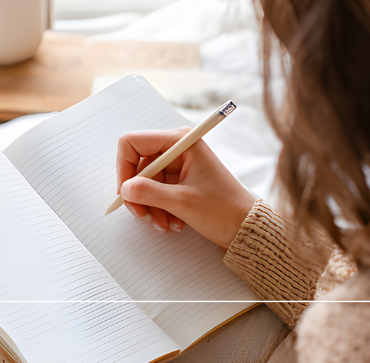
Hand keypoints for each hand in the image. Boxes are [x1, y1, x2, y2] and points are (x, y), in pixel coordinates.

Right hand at [116, 128, 255, 248]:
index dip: (124, 167)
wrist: (245, 228)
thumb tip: (124, 189)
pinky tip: (173, 222)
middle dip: (139, 194)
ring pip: (145, 183)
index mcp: (181, 142)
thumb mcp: (182, 202)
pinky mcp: (180, 181)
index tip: (125, 192)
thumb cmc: (224, 209)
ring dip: (150, 206)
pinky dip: (159, 209)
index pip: (134, 142)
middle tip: (144, 215)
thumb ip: (149, 193)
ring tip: (165, 224)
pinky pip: (156, 193)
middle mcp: (178, 149)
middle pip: (138, 166)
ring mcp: (179, 166)